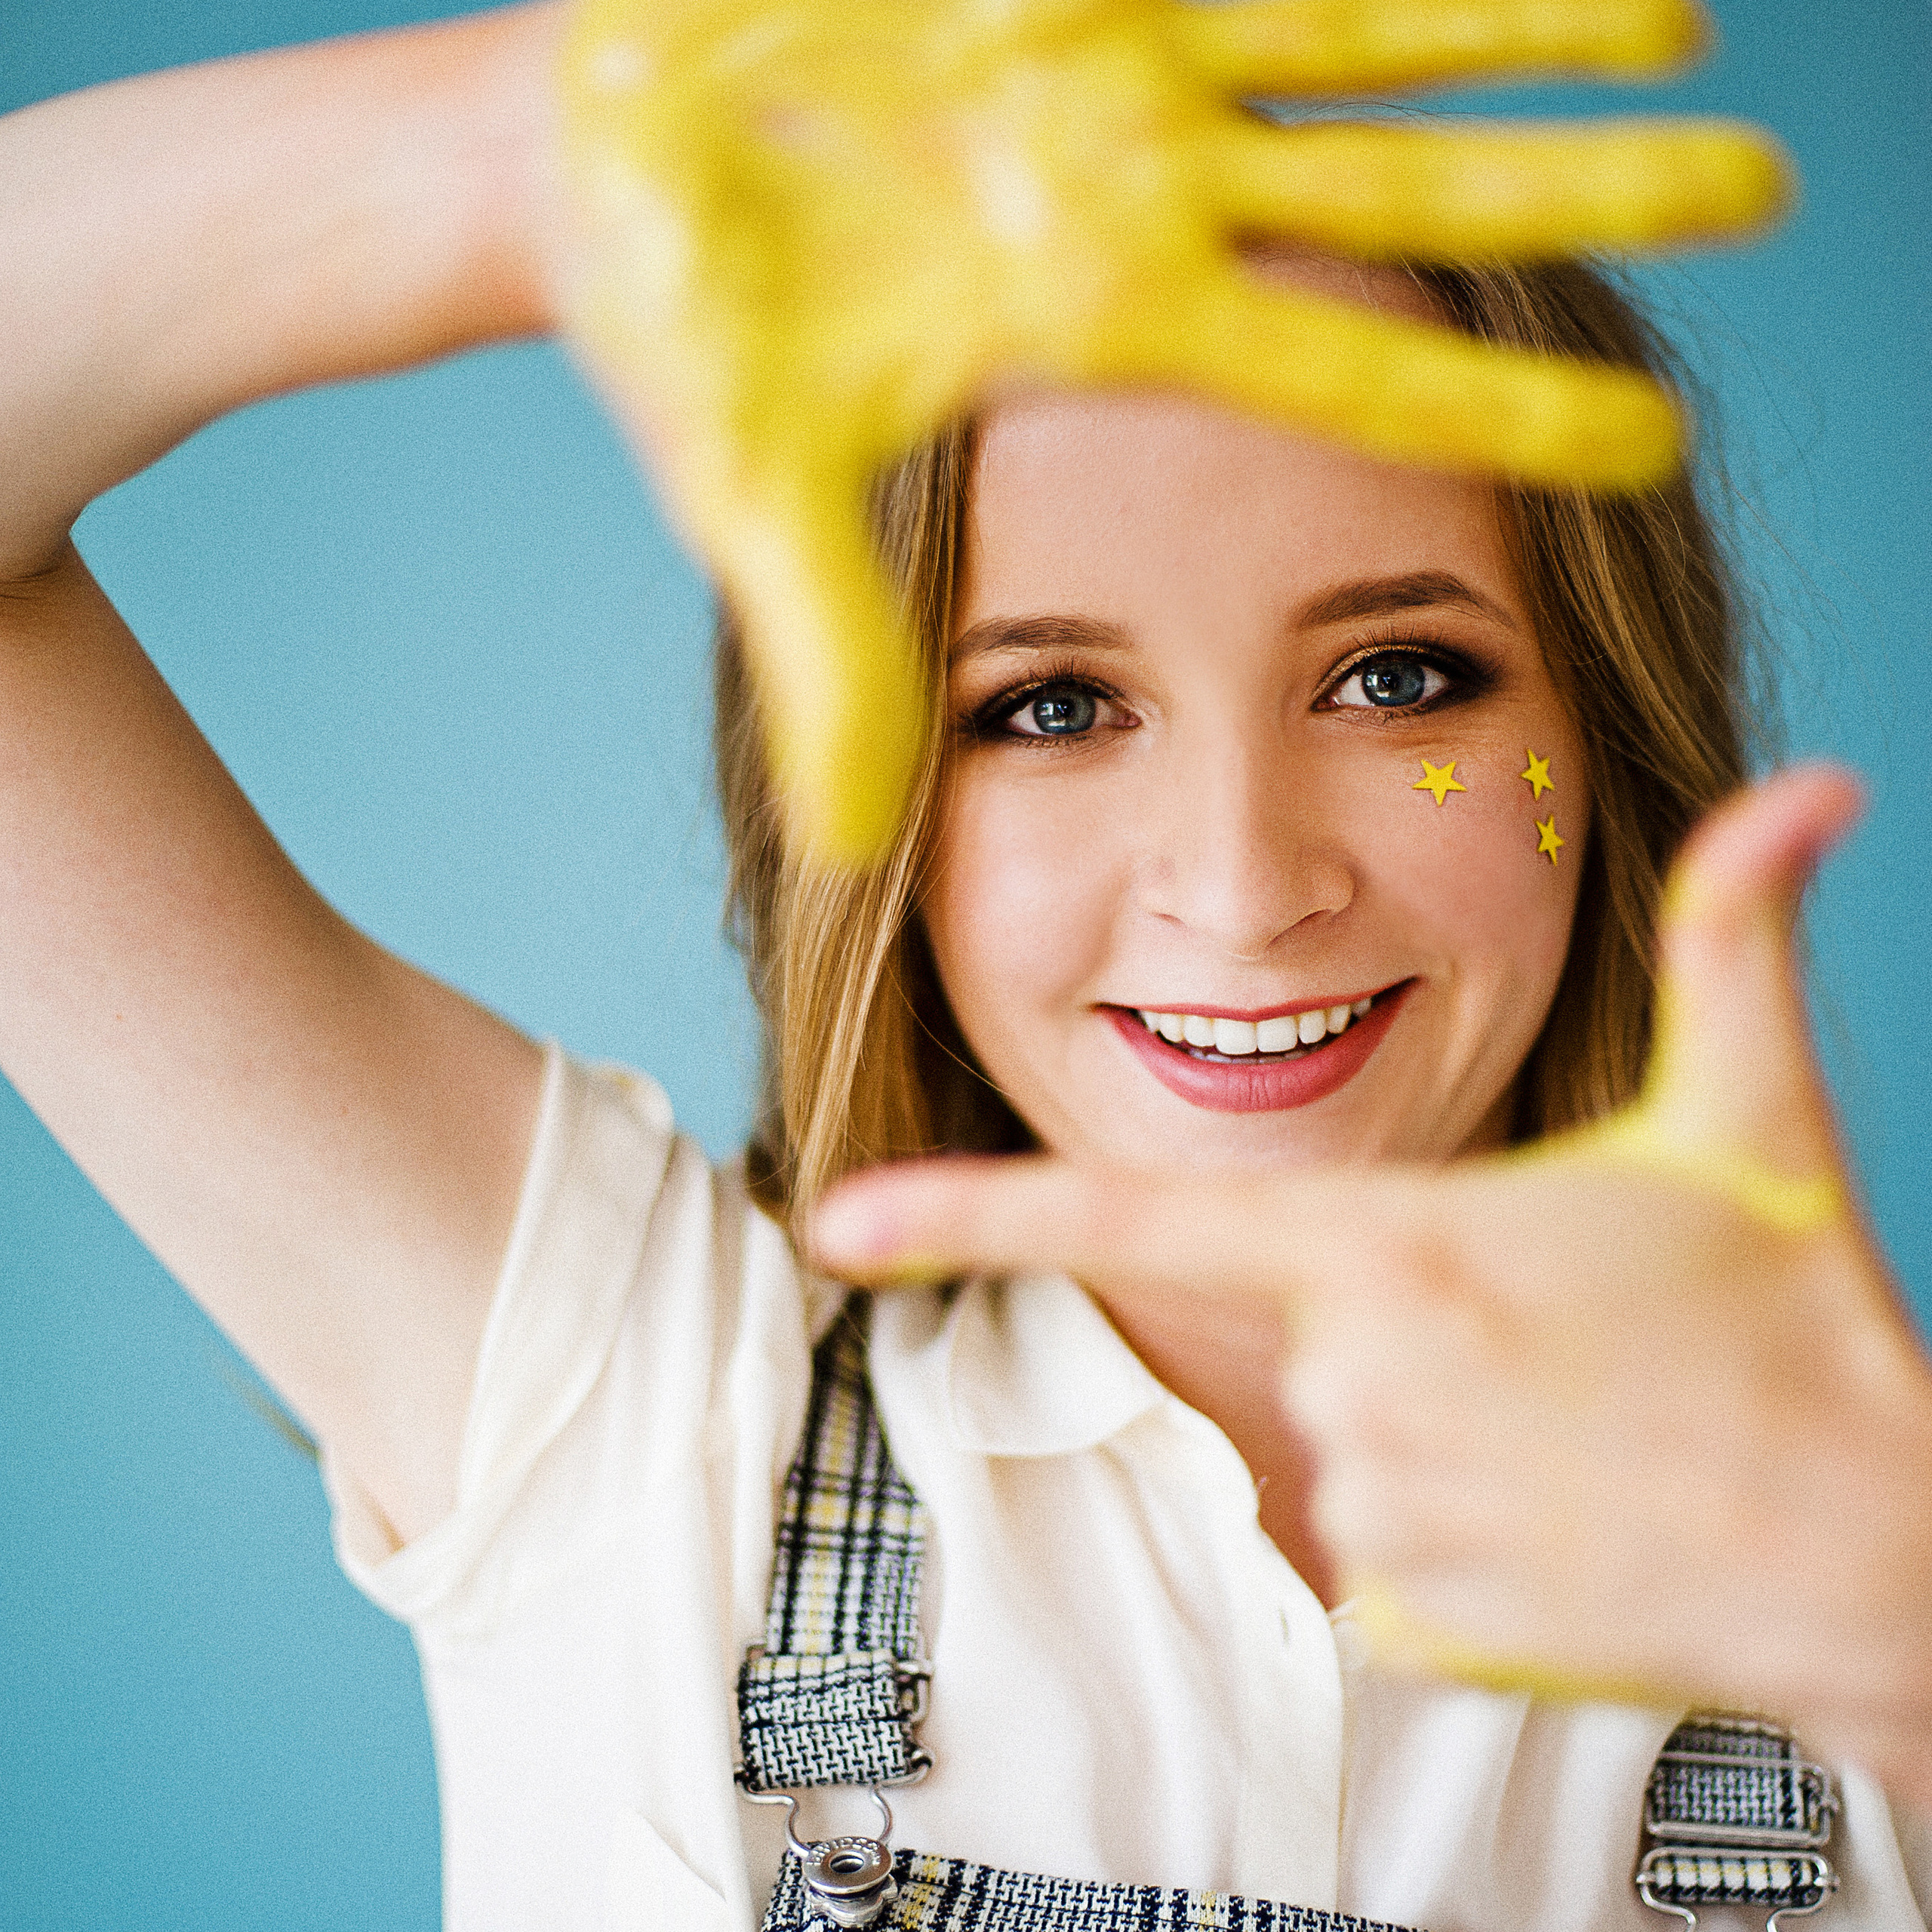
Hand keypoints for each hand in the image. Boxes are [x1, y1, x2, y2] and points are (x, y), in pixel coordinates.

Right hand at [555, 0, 1787, 860]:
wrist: (593, 161)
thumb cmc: (673, 330)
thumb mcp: (760, 504)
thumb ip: (831, 663)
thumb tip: (855, 850)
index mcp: (1101, 334)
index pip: (1349, 382)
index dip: (1499, 408)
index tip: (1647, 438)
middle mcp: (1142, 207)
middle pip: (1411, 205)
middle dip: (1584, 193)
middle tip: (1764, 192)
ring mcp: (1116, 79)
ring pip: (1368, 50)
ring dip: (1522, 34)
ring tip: (1689, 18)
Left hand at [810, 766, 1931, 1806]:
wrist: (1887, 1560)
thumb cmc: (1808, 1329)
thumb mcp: (1759, 1117)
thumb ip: (1738, 936)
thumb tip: (1811, 785)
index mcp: (1392, 1247)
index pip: (1137, 1221)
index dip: (971, 1213)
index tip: (836, 1219)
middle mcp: (1352, 1378)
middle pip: (1298, 1328)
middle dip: (1400, 1322)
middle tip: (1555, 1338)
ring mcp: (1374, 1504)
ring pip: (1342, 1434)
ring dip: (1437, 1418)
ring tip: (1576, 1422)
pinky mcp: (1403, 1613)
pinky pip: (1374, 1541)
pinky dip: (1451, 1517)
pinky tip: (1567, 1507)